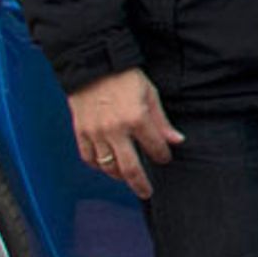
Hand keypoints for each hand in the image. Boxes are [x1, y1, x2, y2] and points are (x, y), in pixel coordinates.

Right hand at [71, 69, 180, 199]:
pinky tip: (106, 166)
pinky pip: (88, 157)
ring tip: (127, 179)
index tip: (164, 157)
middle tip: (146, 192)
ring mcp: (96, 132)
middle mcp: (115, 129)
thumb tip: (176, 141)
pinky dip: (97, 165)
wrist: (93, 63)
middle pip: (130, 168)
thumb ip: (162, 121)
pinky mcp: (81, 131)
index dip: (162, 156)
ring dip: (119, 176)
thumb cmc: (123, 76)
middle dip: (141, 184)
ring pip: (108, 166)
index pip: (155, 148)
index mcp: (137, 118)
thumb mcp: (150, 94)